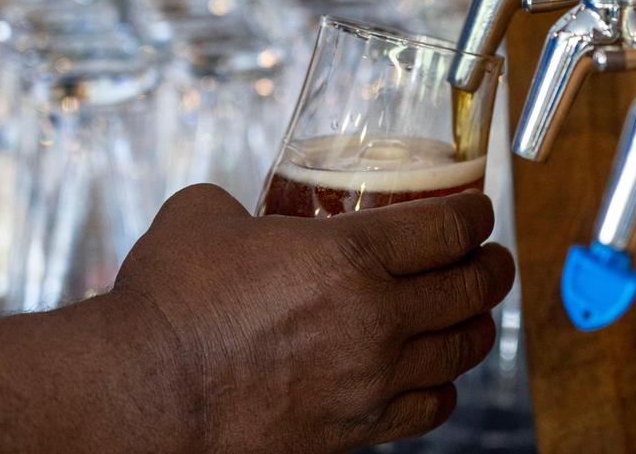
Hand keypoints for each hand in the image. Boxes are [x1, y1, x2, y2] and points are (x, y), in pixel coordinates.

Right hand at [111, 185, 514, 453]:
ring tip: (472, 315)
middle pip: (469, 288)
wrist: (143, 394)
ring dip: (475, 327)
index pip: (449, 229)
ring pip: (459, 352)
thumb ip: (242, 206)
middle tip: (491, 259)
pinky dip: (443, 388)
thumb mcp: (203, 216)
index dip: (477, 216)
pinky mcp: (356, 430)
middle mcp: (376, 319)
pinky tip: (434, 376)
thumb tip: (243, 213)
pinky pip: (429, 410)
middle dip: (492, 267)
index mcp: (349, 256)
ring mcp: (370, 380)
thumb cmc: (168, 304)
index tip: (480, 213)